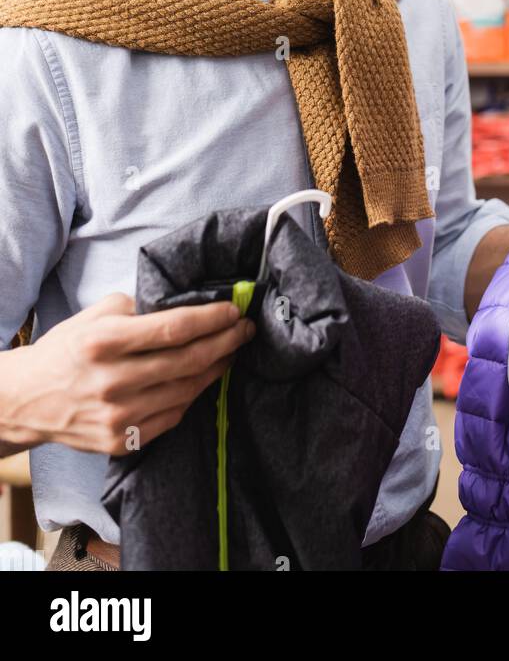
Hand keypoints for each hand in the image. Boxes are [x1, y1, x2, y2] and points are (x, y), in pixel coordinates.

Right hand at [0, 293, 254, 455]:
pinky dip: (193, 396)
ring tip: (230, 352)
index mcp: (104, 342)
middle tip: (245, 329)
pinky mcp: (121, 441)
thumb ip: (138, 307)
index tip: (234, 310)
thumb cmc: (67, 351)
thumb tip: (184, 304)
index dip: (211, 319)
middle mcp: (112, 381)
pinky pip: (172, 416)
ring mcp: (118, 417)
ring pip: (186, 390)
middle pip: (188, 360)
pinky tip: (204, 379)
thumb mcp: (95, 315)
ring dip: (216, 369)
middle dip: (225, 342)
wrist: (28, 400)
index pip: (174, 328)